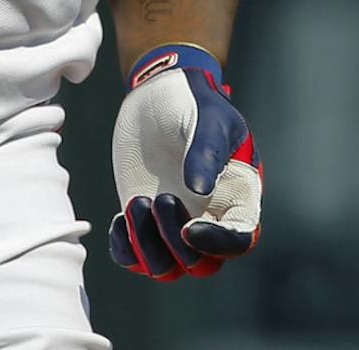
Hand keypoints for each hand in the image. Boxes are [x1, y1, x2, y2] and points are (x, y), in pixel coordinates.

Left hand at [108, 44, 262, 280]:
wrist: (159, 91)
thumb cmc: (193, 103)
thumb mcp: (208, 120)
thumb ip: (206, 152)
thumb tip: (200, 191)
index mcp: (237, 196)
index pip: (239, 239)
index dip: (217, 244)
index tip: (190, 228)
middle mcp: (209, 216)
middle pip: (202, 263)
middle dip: (176, 242)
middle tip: (159, 199)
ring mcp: (176, 220)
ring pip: (169, 267)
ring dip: (149, 247)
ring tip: (136, 203)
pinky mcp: (144, 216)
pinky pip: (135, 256)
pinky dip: (125, 250)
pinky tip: (118, 220)